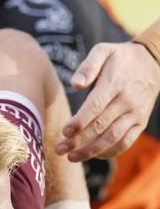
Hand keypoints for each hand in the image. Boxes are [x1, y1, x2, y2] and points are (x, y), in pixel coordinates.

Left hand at [55, 42, 159, 161]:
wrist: (153, 62)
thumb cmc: (120, 58)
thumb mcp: (104, 51)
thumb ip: (88, 66)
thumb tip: (75, 84)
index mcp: (115, 83)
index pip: (95, 106)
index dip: (79, 122)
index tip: (64, 132)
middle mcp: (127, 101)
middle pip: (100, 126)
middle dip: (78, 141)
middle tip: (59, 149)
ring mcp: (135, 114)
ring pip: (112, 138)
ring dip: (90, 151)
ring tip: (71, 157)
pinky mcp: (141, 123)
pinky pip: (126, 142)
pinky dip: (109, 153)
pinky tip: (92, 155)